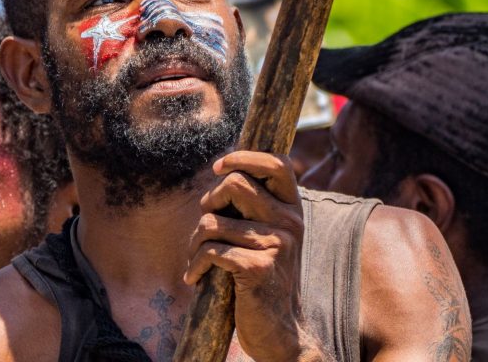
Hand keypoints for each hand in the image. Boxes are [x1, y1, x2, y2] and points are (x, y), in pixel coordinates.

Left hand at [184, 151, 323, 361]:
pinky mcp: (258, 268)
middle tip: (206, 228)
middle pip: (233, 183)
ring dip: (195, 241)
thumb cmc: (264, 278)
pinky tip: (196, 277)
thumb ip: (255, 206)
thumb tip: (223, 169)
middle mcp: (289, 222)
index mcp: (293, 209)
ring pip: (212, 220)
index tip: (218, 168)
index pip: (276, 163)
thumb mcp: (269, 235)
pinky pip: (209, 250)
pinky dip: (195, 264)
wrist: (281, 331)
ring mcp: (276, 244)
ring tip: (198, 257)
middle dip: (208, 202)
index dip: (243, 157)